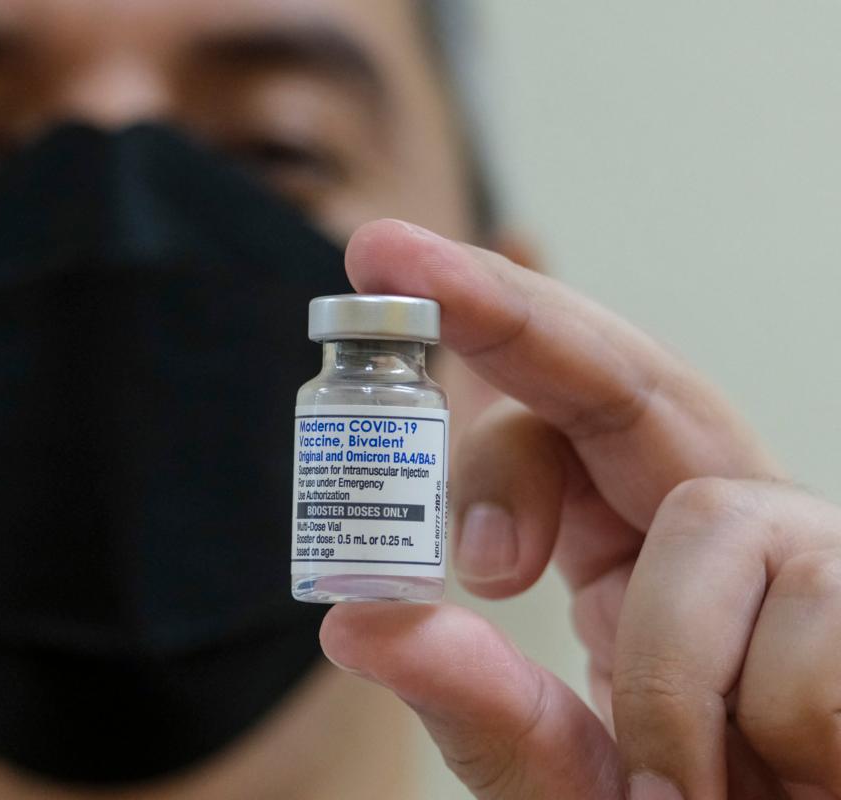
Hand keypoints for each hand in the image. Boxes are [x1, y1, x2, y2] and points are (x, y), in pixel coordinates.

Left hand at [318, 219, 840, 797]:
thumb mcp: (568, 782)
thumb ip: (481, 711)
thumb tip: (357, 623)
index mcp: (632, 552)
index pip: (552, 419)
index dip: (473, 342)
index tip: (375, 269)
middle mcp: (724, 525)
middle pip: (628, 380)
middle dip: (505, 312)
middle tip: (387, 255)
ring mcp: (816, 555)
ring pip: (707, 515)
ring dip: (661, 674)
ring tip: (675, 788)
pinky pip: (806, 616)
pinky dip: (764, 724)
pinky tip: (792, 778)